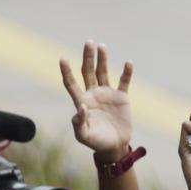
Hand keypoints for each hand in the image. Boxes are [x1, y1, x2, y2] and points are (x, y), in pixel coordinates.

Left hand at [60, 42, 133, 159]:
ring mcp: (107, 94)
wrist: (113, 146)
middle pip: (88, 71)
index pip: (71, 83)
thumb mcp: (83, 135)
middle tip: (88, 42)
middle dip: (87, 57)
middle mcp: (93, 94)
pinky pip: (123, 82)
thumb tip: (80, 106)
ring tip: (101, 46)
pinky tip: (128, 63)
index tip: (62, 59)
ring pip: (103, 72)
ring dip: (103, 59)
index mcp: (81, 101)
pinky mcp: (121, 97)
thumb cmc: (95, 142)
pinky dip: (126, 73)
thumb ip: (79, 123)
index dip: (66, 71)